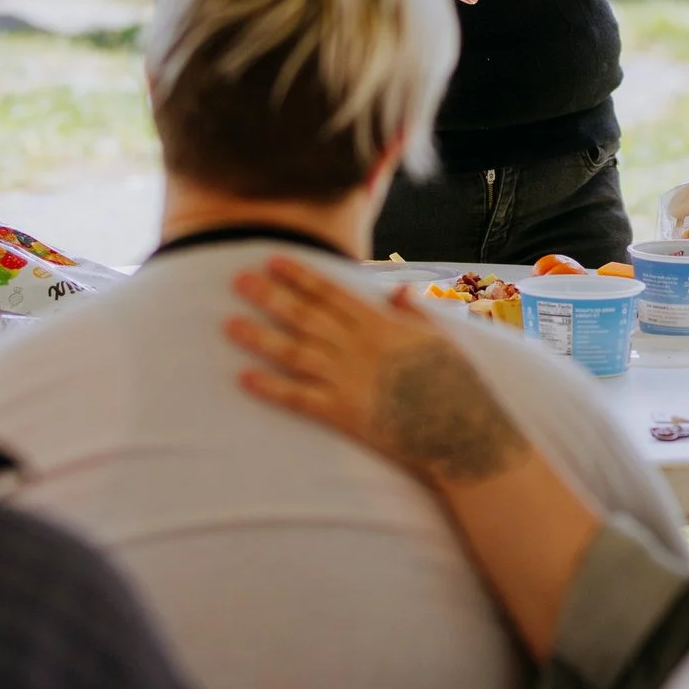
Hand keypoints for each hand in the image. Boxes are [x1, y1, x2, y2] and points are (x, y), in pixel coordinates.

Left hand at [224, 255, 526, 488]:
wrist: (460, 430)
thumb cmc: (455, 381)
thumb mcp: (441, 334)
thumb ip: (414, 311)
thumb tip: (397, 290)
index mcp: (379, 324)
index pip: (330, 292)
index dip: (299, 275)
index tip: (272, 258)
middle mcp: (356, 347)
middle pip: (304, 316)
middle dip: (269, 295)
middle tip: (236, 278)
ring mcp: (346, 380)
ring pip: (292, 351)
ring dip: (258, 336)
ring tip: (228, 323)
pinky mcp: (341, 413)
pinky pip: (297, 398)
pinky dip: (269, 387)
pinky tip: (243, 377)